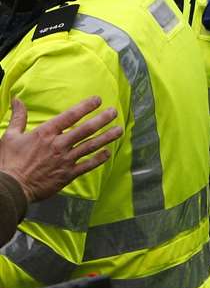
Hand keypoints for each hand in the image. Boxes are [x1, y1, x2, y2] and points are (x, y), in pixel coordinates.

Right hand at [0, 97, 121, 203]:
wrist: (10, 188)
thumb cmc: (8, 162)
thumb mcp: (11, 136)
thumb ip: (18, 117)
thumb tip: (17, 100)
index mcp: (45, 134)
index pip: (70, 116)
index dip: (86, 106)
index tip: (98, 100)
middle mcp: (59, 145)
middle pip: (86, 129)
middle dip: (102, 119)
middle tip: (114, 112)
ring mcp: (65, 160)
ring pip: (90, 146)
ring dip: (106, 137)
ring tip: (119, 130)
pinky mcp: (67, 175)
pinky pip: (87, 165)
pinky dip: (98, 159)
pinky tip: (108, 154)